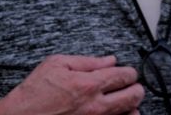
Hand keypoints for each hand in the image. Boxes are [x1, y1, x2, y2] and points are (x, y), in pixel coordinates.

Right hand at [0, 54, 143, 114]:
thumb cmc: (34, 93)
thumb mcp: (57, 64)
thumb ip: (88, 61)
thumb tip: (110, 60)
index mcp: (89, 84)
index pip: (125, 76)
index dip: (130, 72)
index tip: (128, 73)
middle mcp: (95, 105)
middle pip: (134, 96)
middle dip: (137, 88)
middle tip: (132, 86)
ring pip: (130, 114)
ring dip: (132, 106)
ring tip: (125, 101)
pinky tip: (119, 113)